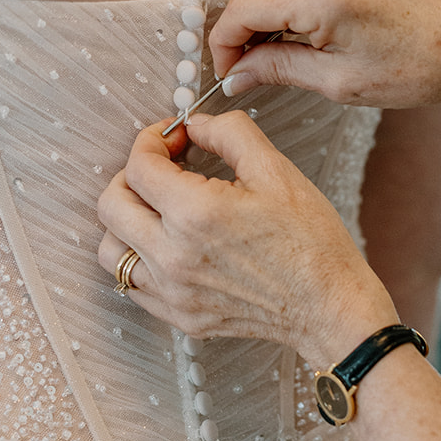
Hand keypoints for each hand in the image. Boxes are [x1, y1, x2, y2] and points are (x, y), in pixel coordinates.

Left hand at [97, 112, 397, 370]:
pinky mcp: (179, 316)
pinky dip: (138, 258)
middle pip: (112, 205)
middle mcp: (174, 256)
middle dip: (131, 175)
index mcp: (196, 214)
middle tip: (162, 169)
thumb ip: (229, 133)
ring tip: (159, 209)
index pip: (139, 166)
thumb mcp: (276, 170)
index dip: (151, 141)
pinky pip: (131, 284)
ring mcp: (173, 292)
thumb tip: (195, 124)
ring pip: (110, 250)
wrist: (330, 307)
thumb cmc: (312, 242)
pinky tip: (168, 244)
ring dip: (126, 220)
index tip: (172, 138)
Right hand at [209, 0, 440, 109]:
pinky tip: (320, 15)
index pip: (242, 9)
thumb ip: (276, 70)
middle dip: (243, 22)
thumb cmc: (413, 68)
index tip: (229, 71)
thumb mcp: (338, 82)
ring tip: (290, 40)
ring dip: (271, 2)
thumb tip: (233, 76)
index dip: (225, 44)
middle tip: (254, 60)